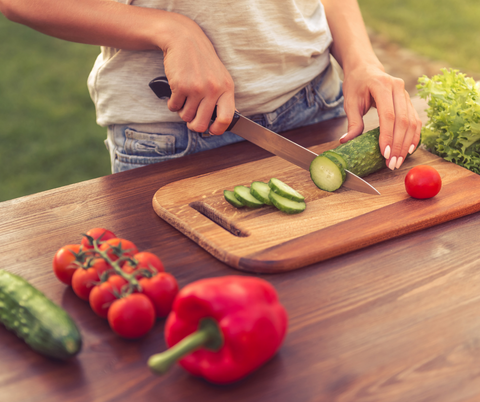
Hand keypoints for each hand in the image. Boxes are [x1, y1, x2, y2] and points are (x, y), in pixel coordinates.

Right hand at [162, 13, 234, 134]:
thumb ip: (222, 98)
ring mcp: (196, 88)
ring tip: (184, 99)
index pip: (226, 118)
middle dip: (193, 125)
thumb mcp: (220, 77)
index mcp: (226, 88)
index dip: (217, 130)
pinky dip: (172, 103)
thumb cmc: (202, 61)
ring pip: (186, 117)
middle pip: (201, 124)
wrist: (185, 40)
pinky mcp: (180, 86)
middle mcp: (213, 89)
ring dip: (182, 112)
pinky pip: (174, 107)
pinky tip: (176, 93)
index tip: (211, 131)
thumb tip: (221, 122)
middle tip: (191, 120)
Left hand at [340, 63, 421, 169]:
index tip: (385, 153)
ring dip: (407, 144)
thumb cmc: (356, 84)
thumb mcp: (350, 101)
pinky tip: (409, 150)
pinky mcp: (409, 101)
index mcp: (382, 85)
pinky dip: (414, 136)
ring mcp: (406, 94)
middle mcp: (398, 88)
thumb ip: (352, 121)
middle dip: (398, 145)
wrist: (366, 67)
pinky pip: (415, 120)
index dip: (388, 136)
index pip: (388, 115)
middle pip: (403, 121)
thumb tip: (346, 141)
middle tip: (392, 164)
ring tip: (399, 161)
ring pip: (412, 122)